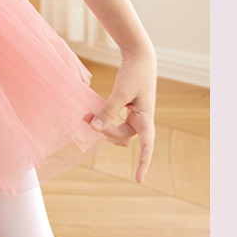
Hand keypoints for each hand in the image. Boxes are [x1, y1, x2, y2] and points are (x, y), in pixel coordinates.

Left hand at [90, 45, 156, 182]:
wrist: (139, 57)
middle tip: (88, 120)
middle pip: (123, 137)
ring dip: (105, 128)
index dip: (143, 163)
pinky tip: (96, 116)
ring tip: (89, 119)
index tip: (138, 180)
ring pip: (119, 131)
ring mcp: (135, 116)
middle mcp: (142, 120)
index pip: (147, 146)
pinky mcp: (128, 109)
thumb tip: (95, 128)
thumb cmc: (134, 74)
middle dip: (107, 133)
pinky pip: (117, 122)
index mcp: (146, 118)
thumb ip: (109, 110)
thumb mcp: (121, 92)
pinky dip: (106, 121)